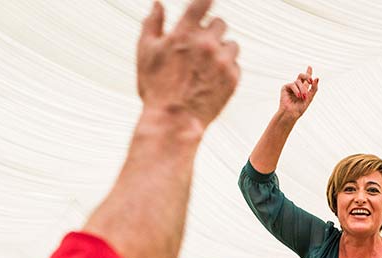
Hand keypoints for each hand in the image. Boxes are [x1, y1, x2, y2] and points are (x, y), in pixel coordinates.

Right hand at [137, 0, 239, 130]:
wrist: (174, 121)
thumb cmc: (156, 87)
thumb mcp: (146, 52)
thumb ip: (152, 24)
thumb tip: (158, 4)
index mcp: (185, 33)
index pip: (204, 2)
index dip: (206, 1)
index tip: (207, 4)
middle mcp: (207, 44)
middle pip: (220, 23)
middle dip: (210, 32)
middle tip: (199, 48)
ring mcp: (222, 62)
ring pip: (231, 44)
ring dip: (221, 50)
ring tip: (206, 66)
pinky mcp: (233, 79)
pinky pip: (235, 65)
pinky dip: (226, 69)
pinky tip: (211, 80)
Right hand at [278, 66, 318, 119]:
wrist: (291, 114)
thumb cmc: (299, 108)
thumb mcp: (310, 98)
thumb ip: (314, 88)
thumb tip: (317, 78)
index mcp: (303, 89)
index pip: (306, 80)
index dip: (308, 73)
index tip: (310, 67)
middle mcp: (297, 87)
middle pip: (302, 76)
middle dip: (307, 76)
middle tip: (310, 80)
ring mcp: (291, 87)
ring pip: (298, 81)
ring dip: (302, 89)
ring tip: (303, 97)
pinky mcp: (285, 87)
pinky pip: (292, 84)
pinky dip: (296, 90)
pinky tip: (298, 96)